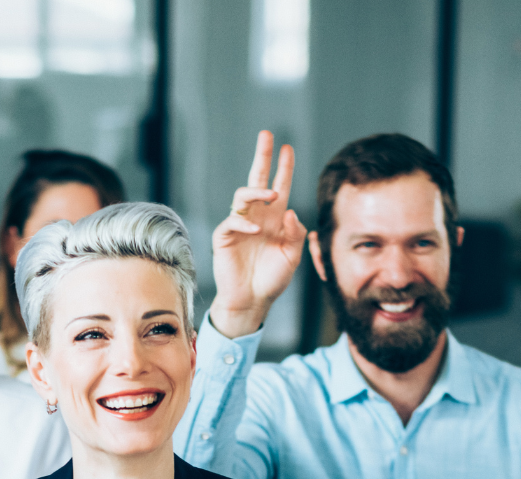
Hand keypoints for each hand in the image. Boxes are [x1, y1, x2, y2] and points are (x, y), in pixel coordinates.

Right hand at [208, 130, 305, 338]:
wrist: (253, 300)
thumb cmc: (273, 279)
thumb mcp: (292, 256)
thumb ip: (295, 234)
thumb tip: (291, 212)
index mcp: (274, 219)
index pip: (280, 186)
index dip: (284, 168)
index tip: (288, 148)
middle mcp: (257, 216)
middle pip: (257, 180)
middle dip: (262, 156)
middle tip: (266, 135)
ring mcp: (239, 225)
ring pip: (243, 196)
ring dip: (257, 191)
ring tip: (270, 193)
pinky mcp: (224, 237)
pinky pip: (232, 222)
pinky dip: (243, 223)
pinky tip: (254, 230)